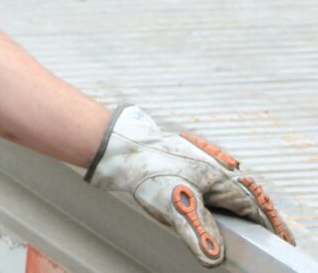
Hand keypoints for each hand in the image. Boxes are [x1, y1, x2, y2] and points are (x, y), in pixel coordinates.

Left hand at [85, 105, 294, 266]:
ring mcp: (197, 157)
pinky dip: (215, 188)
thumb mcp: (175, 208)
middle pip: (242, 192)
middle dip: (256, 211)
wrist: (122, 145)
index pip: (251, 206)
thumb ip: (198, 233)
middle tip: (269, 229)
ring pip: (224, 182)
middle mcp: (212, 166)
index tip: (281, 238)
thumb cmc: (150, 172)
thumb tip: (216, 258)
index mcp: (218, 178)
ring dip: (237, 198)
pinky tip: (210, 194)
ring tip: (245, 215)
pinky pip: (207, 174)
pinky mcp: (181, 155)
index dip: (266, 224)